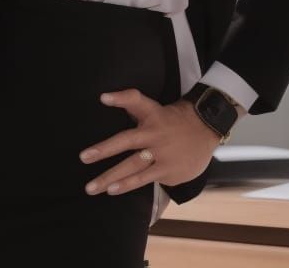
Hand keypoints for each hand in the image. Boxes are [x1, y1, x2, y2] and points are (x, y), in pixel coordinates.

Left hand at [78, 88, 231, 195]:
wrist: (205, 130)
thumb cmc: (171, 119)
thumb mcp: (153, 107)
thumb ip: (130, 103)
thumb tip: (104, 98)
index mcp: (151, 115)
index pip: (135, 101)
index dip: (120, 98)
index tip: (103, 98)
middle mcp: (155, 134)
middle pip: (126, 141)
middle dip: (104, 150)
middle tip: (83, 157)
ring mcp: (162, 155)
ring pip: (134, 167)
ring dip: (113, 178)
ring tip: (96, 187)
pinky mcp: (169, 171)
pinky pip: (146, 179)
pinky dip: (129, 184)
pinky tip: (114, 190)